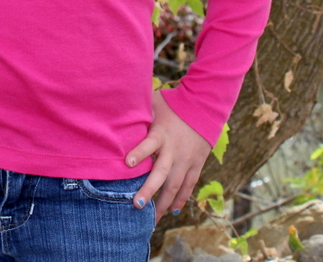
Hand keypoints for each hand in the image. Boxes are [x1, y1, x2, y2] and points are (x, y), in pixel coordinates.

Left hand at [125, 91, 210, 221]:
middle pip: (161, 173)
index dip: (139, 153)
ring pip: (175, 185)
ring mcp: (187, 159)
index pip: (149, 144)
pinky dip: (181, 198)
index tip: (127, 163)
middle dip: (149, 190)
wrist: (204, 107)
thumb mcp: (155, 103)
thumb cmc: (174, 104)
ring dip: (163, 202)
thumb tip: (118, 108)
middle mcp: (174, 150)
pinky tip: (171, 210)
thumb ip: (140, 111)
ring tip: (152, 219)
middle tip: (136, 205)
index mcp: (162, 133)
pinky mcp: (196, 164)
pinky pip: (189, 185)